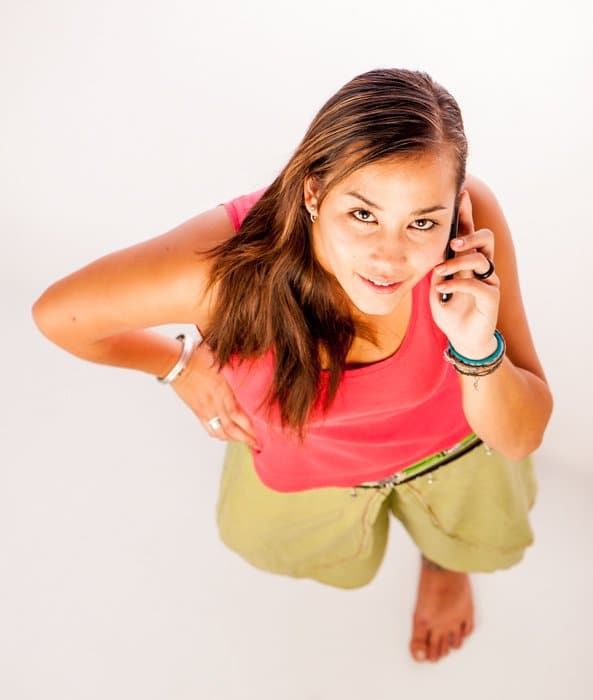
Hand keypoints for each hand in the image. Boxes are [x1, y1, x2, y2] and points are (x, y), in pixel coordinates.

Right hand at [169, 340, 260, 449]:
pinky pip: (208, 428)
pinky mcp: (197, 411)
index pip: (239, 416)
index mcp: (223, 390)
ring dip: (233, 439)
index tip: (259, 434)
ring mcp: (205, 409)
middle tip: (256, 444)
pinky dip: (218, 435)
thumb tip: (248, 368)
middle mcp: (215, 403)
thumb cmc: (199, 357)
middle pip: (231, 428)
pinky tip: (225, 436)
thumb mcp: (222, 362)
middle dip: (245, 439)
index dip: (249, 428)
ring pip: (220, 431)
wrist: (176, 362)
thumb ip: (234, 371)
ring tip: (243, 441)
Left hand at [429, 190, 500, 357]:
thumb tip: (426, 251)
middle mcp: (482, 268)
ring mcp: (489, 282)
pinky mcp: (491, 299)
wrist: (462, 338)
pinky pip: (478, 284)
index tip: (461, 193)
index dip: (466, 213)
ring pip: (482, 259)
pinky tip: (444, 289)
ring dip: (458, 263)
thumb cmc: (450, 310)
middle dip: (470, 235)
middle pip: (486, 238)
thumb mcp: (437, 286)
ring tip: (440, 272)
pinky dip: (458, 284)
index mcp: (468, 262)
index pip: (469, 232)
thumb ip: (435, 268)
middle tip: (453, 244)